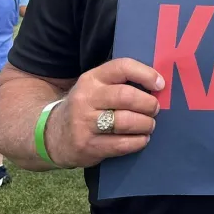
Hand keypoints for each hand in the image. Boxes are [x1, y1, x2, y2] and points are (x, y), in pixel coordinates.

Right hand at [45, 58, 164, 168]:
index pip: (122, 67)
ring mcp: (84, 123)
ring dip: (145, 124)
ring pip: (125, 121)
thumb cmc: (87, 106)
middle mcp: (86, 98)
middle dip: (148, 103)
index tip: (160, 84)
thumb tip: (159, 84)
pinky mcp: (87, 146)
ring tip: (149, 125)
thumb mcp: (97, 87)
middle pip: (126, 96)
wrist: (53, 134)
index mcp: (92, 79)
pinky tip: (142, 139)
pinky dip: (138, 142)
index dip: (146, 74)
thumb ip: (121, 82)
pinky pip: (121, 144)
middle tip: (155, 109)